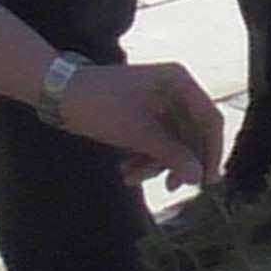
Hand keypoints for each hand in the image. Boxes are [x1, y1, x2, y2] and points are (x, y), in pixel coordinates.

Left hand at [49, 58, 224, 189]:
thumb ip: (172, 155)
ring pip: (171, 142)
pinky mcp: (142, 114)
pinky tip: (125, 170)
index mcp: (179, 82)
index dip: (211, 152)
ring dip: (154, 163)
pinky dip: (143, 157)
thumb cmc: (100, 105)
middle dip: (176, 162)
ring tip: (130, 177)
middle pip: (191, 134)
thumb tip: (200, 178)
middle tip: (170, 187)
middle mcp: (174, 89)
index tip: (206, 182)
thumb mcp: (138, 134)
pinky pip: (154, 140)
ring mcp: (158, 102)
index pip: (210, 120)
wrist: (58, 93)